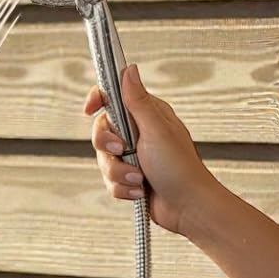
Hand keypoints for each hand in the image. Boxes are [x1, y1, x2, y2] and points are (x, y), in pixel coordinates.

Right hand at [84, 65, 219, 234]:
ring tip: (140, 180)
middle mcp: (137, 133)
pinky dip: (122, 188)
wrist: (188, 208)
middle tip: (122, 150)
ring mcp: (132, 156)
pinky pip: (109, 180)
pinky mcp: (129, 177)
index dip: (97, 100)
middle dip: (108, 147)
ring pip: (103, 159)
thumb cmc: (180, 168)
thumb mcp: (156, 129)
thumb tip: (129, 69)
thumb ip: (137, 100)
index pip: (112, 97)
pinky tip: (140, 191)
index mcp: (146, 115)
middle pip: (101, 131)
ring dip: (119, 173)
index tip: (90, 109)